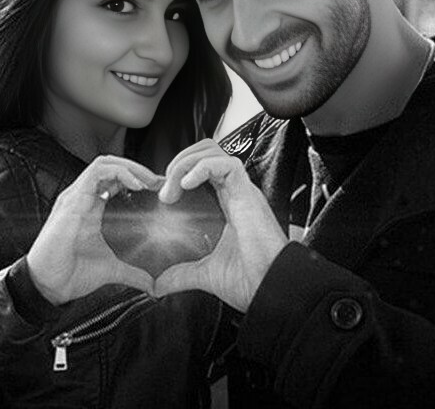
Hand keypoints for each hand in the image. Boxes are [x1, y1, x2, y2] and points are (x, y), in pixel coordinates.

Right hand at [27, 155, 163, 304]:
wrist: (49, 286)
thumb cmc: (72, 273)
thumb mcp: (111, 269)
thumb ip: (132, 273)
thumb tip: (153, 286)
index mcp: (92, 207)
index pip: (115, 179)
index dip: (138, 178)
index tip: (161, 188)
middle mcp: (83, 197)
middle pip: (111, 165)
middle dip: (137, 168)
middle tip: (159, 182)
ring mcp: (76, 196)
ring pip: (104, 163)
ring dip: (130, 167)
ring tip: (149, 181)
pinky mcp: (73, 200)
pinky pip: (96, 173)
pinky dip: (119, 173)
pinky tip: (135, 185)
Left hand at [155, 140, 287, 311]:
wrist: (272, 287)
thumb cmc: (250, 278)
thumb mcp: (207, 274)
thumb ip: (182, 274)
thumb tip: (158, 285)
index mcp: (227, 204)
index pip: (202, 169)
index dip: (179, 172)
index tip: (162, 194)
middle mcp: (235, 192)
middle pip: (206, 151)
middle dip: (180, 161)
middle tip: (166, 191)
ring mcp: (242, 190)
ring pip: (213, 151)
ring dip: (186, 162)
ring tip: (173, 188)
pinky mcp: (247, 193)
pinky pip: (226, 163)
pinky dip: (202, 167)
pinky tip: (186, 184)